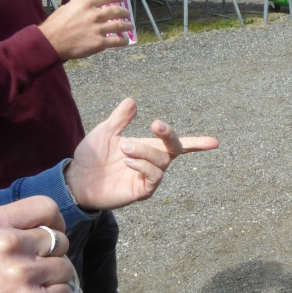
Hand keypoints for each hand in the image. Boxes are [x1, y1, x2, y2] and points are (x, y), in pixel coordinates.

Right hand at [0, 198, 72, 292]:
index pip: (46, 207)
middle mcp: (8, 244)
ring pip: (66, 267)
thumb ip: (8, 230)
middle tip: (33, 271)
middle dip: (52, 256)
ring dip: (54, 280)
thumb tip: (47, 226)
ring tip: (30, 288)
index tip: (51, 234)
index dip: (55, 222)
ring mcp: (23, 274)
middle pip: (60, 240)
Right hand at [39, 0, 133, 59]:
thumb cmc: (56, 24)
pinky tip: (125, 40)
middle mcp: (94, 14)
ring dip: (127, 25)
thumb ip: (74, 3)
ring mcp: (98, 29)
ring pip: (119, 26)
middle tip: (127, 14)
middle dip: (124, 12)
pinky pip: (116, 41)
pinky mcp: (99, 43)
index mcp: (86, 3)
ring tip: (130, 26)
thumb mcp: (65, 9)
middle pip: (116, 11)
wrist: (52, 41)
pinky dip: (123, 40)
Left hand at [66, 98, 218, 209]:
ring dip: (145, 151)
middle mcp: (152, 163)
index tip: (214, 143)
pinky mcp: (141, 192)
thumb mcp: (105, 132)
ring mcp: (148, 178)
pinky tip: (128, 161)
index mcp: (148, 148)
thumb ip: (120, 119)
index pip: (176, 145)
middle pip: (174, 149)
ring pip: (161, 162)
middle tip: (157, 124)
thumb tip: (133, 101)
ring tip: (124, 148)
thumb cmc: (92, 157)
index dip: (197, 144)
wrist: (77, 178)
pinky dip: (143, 166)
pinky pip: (153, 178)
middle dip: (169, 136)